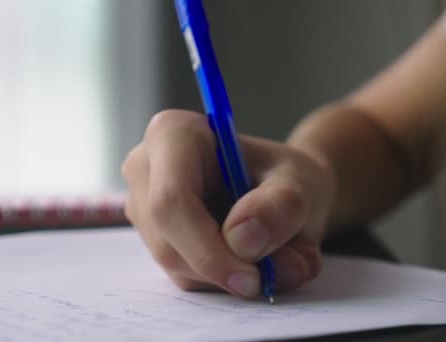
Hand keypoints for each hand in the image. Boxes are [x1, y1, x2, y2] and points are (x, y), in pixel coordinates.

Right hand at [122, 109, 335, 297]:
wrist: (283, 190)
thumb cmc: (284, 175)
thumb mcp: (299, 182)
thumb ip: (280, 205)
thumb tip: (242, 240)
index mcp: (172, 134)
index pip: (171, 200)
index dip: (207, 248)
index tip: (252, 278)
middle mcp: (146, 170)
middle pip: (168, 242)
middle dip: (226, 269)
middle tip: (284, 272)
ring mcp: (146, 209)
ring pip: (177, 267)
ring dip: (234, 276)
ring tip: (286, 257)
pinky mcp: (158, 240)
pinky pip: (187, 277)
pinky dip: (230, 280)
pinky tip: (261, 261)